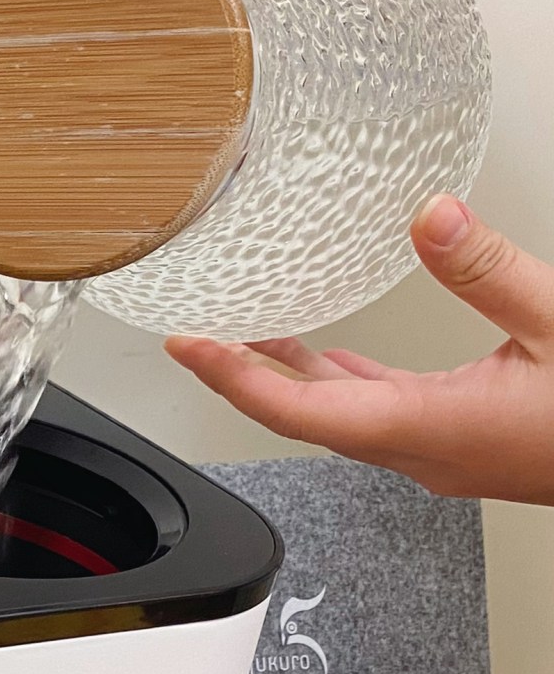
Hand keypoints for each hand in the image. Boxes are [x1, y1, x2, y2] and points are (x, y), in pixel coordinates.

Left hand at [165, 199, 553, 504]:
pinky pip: (380, 417)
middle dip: (243, 374)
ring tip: (248, 334)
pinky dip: (341, 386)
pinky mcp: (467, 447)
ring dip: (290, 379)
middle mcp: (425, 454)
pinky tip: (335, 361)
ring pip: (341, 420)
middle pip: (303, 417)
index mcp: (431, 429)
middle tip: (195, 334)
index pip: (295, 410)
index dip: (230, 376)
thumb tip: (432, 217)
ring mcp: (445, 456)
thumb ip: (491, 272)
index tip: (183, 345)